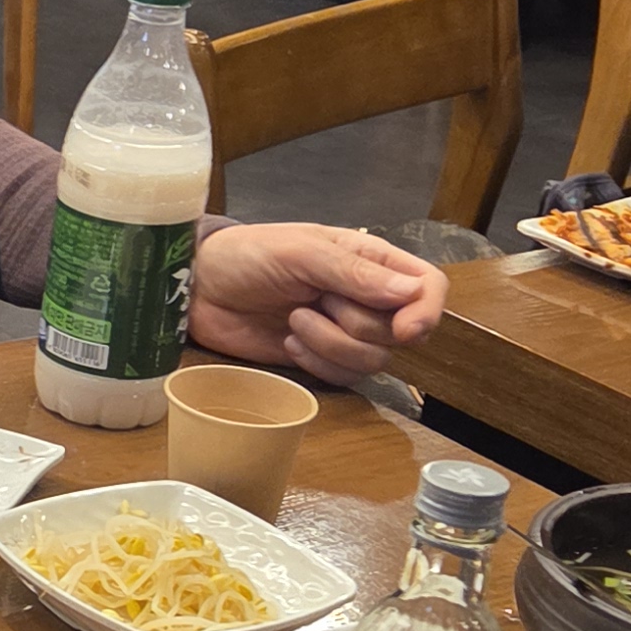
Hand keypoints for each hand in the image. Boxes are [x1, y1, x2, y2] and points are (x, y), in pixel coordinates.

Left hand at [186, 222, 446, 383]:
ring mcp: (345, 330)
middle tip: (312, 300)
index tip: (405, 330)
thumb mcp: (300, 253)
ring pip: (374, 361)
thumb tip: (411, 292)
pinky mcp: (322, 358)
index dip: (427, 311)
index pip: (429, 286)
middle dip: (353, 323)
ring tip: (293, 320)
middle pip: (399, 331)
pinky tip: (289, 342)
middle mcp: (367, 297)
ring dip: (330, 345)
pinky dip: (318, 364)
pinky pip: (345, 378)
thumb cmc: (248, 256)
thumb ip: (354, 273)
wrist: (201, 288)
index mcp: (371, 260)